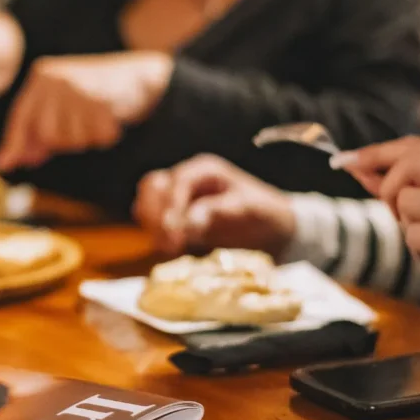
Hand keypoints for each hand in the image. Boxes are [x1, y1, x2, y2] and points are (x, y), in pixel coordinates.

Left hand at [0, 51, 173, 171]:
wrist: (137, 77)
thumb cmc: (93, 95)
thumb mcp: (59, 107)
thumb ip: (33, 132)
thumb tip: (3, 163)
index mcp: (42, 76)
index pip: (21, 117)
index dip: (14, 144)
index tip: (3, 165)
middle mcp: (57, 80)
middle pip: (47, 135)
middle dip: (63, 141)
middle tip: (82, 126)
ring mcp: (79, 90)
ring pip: (71, 140)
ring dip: (86, 139)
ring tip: (96, 119)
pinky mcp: (102, 102)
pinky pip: (97, 138)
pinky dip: (105, 136)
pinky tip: (111, 120)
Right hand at [134, 154, 295, 256]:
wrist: (273, 231)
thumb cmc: (264, 214)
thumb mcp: (249, 210)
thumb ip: (218, 212)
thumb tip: (189, 222)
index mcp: (204, 170)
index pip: (176, 183)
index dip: (172, 209)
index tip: (176, 237)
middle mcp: (186, 179)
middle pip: (152, 187)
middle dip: (155, 216)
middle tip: (167, 245)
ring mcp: (177, 198)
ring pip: (146, 202)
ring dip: (151, 225)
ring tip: (167, 248)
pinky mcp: (173, 218)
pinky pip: (152, 220)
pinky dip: (155, 233)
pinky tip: (169, 249)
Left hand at [336, 136, 419, 320]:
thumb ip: (400, 184)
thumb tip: (356, 165)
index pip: (416, 146)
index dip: (376, 152)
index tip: (344, 160)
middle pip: (408, 165)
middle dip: (389, 190)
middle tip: (399, 214)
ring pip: (407, 202)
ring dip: (409, 227)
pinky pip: (415, 236)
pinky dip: (419, 251)